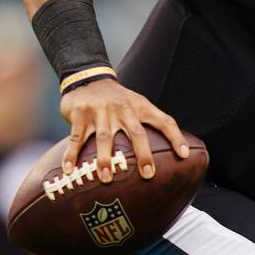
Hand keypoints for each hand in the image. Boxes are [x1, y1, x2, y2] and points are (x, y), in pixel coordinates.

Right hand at [59, 78, 189, 182]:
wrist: (88, 77)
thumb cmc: (117, 98)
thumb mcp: (137, 103)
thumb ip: (149, 121)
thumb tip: (170, 149)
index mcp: (140, 106)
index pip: (164, 121)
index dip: (176, 137)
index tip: (185, 155)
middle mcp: (123, 109)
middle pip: (136, 132)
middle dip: (143, 154)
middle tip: (148, 174)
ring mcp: (101, 112)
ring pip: (105, 138)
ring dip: (105, 159)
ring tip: (107, 178)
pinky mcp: (80, 114)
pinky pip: (76, 138)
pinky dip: (72, 155)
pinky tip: (70, 171)